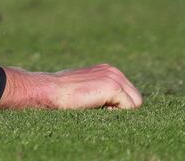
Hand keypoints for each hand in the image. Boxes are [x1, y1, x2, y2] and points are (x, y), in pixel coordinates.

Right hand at [0, 63, 142, 109]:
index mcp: (107, 71)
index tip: (96, 106)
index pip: (128, 94)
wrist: (49, 90)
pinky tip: (96, 107)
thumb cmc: (61, 94)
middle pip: (136, 99)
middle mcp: (113, 71)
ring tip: (96, 107)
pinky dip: (115, 113)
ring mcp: (115, 77)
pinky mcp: (114, 87)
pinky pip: (130, 108)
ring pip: (135, 104)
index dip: (116, 105)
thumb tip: (110, 103)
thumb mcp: (83, 88)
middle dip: (121, 108)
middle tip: (97, 108)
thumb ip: (99, 90)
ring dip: (118, 110)